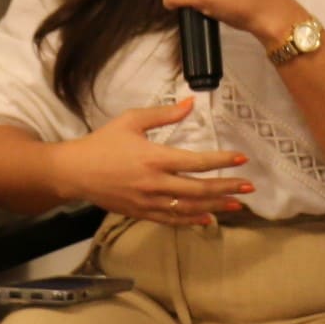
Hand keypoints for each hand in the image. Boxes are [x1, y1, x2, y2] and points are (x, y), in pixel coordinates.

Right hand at [53, 96, 253, 226]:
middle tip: (249, 186)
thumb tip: (190, 103)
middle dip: (227, 188)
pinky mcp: (142, 213)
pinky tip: (210, 219)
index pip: (196, 161)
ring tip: (238, 204)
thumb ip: (164, 114)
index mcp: (154, 158)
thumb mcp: (131, 120)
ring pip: (189, 208)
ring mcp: (149, 201)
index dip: (222, 160)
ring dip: (216, 206)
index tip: (242, 159)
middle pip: (199, 189)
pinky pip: (172, 220)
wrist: (75, 172)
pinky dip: (193, 220)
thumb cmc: (103, 142)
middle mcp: (155, 183)